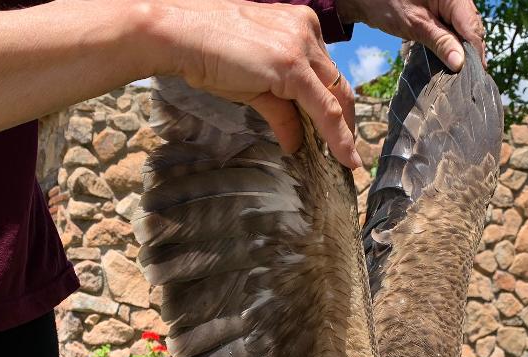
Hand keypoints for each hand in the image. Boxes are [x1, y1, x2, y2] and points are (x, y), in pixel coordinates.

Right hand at [145, 0, 360, 167]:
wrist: (181, 34)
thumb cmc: (209, 52)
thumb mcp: (254, 84)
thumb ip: (281, 110)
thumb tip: (295, 142)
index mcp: (300, 25)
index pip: (327, 72)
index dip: (336, 104)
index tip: (340, 130)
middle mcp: (307, 31)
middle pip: (337, 84)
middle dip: (346, 121)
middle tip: (346, 151)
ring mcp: (301, 46)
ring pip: (336, 97)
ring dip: (343, 133)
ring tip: (344, 161)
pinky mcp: (292, 65)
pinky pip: (325, 108)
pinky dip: (338, 136)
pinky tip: (343, 158)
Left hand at [336, 0, 485, 70]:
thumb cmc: (386, 3)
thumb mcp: (415, 25)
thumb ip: (440, 42)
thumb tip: (460, 64)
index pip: (472, 26)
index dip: (476, 52)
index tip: (478, 75)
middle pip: (472, 28)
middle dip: (471, 53)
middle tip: (471, 80)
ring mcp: (450, 4)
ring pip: (465, 30)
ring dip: (463, 50)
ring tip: (463, 74)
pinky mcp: (441, 12)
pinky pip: (454, 28)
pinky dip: (453, 43)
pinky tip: (453, 60)